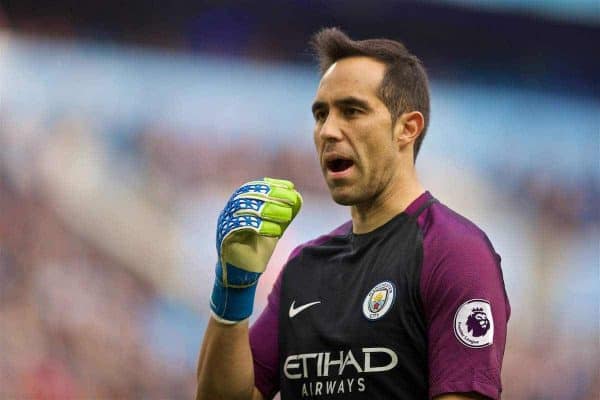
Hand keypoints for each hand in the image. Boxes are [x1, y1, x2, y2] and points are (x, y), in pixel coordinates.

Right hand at [210, 177, 301, 322]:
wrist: (244, 272)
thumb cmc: (258, 247)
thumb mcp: (274, 227)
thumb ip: (283, 213)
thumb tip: (297, 197)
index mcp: (239, 205)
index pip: (254, 187)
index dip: (272, 185)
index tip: (290, 186)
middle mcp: (229, 211)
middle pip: (249, 196)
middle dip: (273, 195)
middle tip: (292, 199)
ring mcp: (224, 223)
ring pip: (244, 209)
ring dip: (269, 210)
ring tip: (287, 215)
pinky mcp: (224, 237)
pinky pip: (240, 227)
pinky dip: (260, 227)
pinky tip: (276, 231)